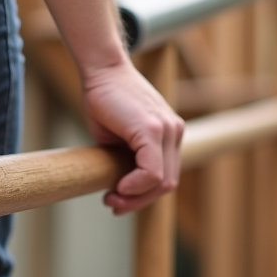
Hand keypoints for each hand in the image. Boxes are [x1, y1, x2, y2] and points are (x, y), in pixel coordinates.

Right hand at [79, 60, 183, 215]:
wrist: (101, 71)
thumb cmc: (105, 100)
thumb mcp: (119, 138)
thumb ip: (128, 159)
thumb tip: (123, 187)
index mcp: (170, 134)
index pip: (166, 176)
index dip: (144, 195)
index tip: (119, 198)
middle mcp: (174, 131)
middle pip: (167, 183)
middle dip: (139, 201)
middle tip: (114, 205)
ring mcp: (168, 129)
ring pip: (162, 181)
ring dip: (136, 197)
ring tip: (113, 198)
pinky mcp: (154, 129)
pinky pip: (153, 172)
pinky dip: (136, 186)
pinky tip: (120, 186)